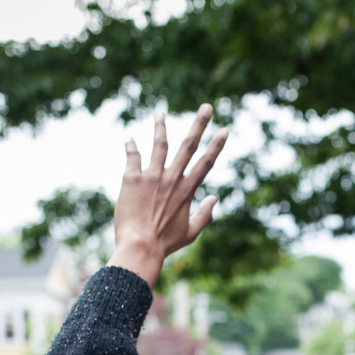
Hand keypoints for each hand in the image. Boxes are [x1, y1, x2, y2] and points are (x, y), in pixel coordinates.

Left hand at [107, 106, 228, 285]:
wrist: (140, 247)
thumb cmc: (165, 244)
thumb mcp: (191, 232)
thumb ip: (205, 215)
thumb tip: (214, 198)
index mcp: (187, 190)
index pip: (206, 162)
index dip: (217, 145)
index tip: (225, 130)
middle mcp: (172, 179)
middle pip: (188, 145)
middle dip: (199, 124)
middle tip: (206, 107)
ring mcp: (152, 176)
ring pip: (160, 144)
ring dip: (161, 126)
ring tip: (160, 113)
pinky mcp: (132, 179)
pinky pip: (133, 156)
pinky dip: (131, 146)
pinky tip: (129, 138)